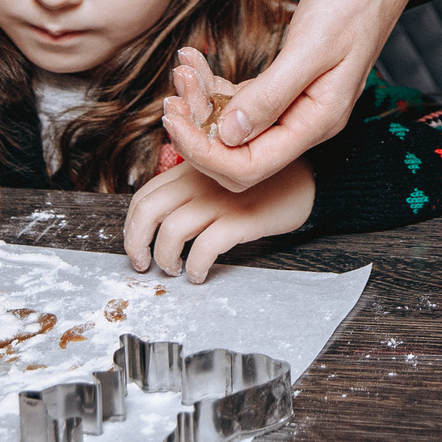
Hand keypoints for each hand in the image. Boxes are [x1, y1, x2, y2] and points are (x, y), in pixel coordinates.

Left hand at [123, 157, 317, 283]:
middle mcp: (202, 180)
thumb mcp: (221, 172)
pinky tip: (200, 274)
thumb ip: (191, 185)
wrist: (309, 179)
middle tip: (144, 264)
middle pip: (149, 211)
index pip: (144, 196)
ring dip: (165, 259)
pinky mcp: (242, 218)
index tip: (137, 246)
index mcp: (192, 168)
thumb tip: (158, 218)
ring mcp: (221, 199)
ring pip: (172, 232)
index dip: (132, 227)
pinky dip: (195, 266)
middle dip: (137, 244)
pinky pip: (205, 247)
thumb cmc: (262, 181)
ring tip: (176, 270)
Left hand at [172, 0, 441, 191]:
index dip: (205, 152)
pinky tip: (195, 58)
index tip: (173, 119)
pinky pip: (243, 97)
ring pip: (236, 125)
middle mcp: (306, 120)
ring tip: (183, 67)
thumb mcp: (312, 45)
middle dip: (199, 130)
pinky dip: (214, 83)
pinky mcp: (288, 80)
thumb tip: (227, 135)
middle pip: (238, 154)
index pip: (250, 166)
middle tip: (171, 96)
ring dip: (202, 101)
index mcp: (317, 121)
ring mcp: (297, 102)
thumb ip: (271, 94)